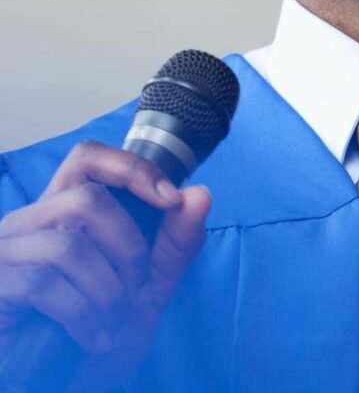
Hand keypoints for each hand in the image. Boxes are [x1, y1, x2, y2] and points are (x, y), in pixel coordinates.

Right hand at [0, 139, 210, 389]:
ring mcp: (6, 253)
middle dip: (129, 248)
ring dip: (107, 290)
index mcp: (61, 213)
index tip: (171, 199)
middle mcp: (28, 223)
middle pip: (88, 200)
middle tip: (137, 291)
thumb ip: (173, 245)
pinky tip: (92, 338)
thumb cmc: (96, 339)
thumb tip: (201, 194)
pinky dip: (83, 316)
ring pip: (70, 245)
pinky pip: (45, 283)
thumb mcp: (147, 291)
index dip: (132, 169)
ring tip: (112, 321)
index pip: (88, 158)